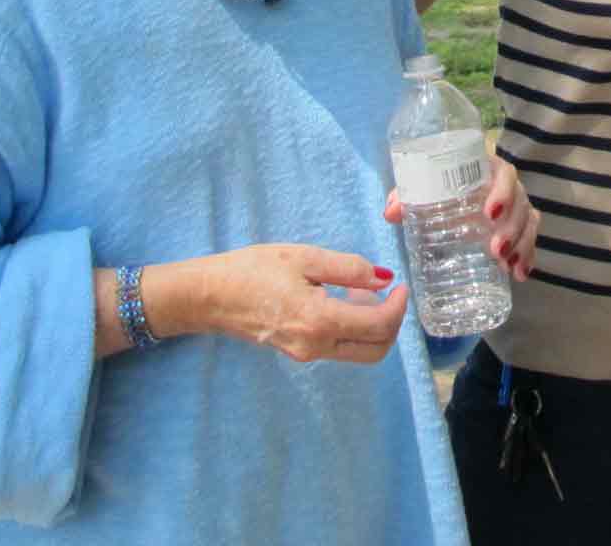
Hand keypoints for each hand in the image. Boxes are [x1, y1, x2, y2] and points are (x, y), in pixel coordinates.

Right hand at [192, 243, 407, 364]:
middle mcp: (316, 346)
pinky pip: (339, 347)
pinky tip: (340, 299)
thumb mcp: (304, 257)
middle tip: (387, 291)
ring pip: (358, 352)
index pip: (378, 326)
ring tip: (358, 289)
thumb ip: (348, 268)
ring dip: (371, 326)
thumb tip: (384, 277)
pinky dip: (352, 328)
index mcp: (319, 321)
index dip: (398, 306)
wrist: (209, 296)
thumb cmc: (252, 270)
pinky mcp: (297, 352)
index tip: (400, 284)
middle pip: (375, 350)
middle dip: (391, 322)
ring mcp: (305, 354)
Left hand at [384, 155, 540, 281]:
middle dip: (511, 227)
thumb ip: (405, 196)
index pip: (504, 173)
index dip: (502, 191)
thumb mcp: (422, 190)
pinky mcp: (518, 227)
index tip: (489, 213)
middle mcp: (506, 186)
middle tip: (495, 249)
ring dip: (521, 243)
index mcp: (486, 169)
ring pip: (528, 220)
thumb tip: (390, 213)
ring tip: (507, 264)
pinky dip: (527, 256)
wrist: (447, 199)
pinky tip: (519, 274)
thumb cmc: (437, 188)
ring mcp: (515, 206)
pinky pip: (530, 238)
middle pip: (520, 201)